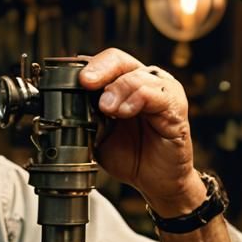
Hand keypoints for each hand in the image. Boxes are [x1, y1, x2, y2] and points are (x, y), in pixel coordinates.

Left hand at [79, 50, 203, 215]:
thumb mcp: (98, 138)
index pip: (102, 64)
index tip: (74, 82)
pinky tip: (125, 112)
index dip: (87, 69)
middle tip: (86, 83)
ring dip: (117, 88)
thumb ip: (86, 120)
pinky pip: (159, 93)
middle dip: (99, 70)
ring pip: (137, 75)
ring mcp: (161, 91)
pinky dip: (139, 98)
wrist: (155, 181)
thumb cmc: (131, 155)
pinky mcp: (176, 106)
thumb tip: (65, 109)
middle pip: (118, 60)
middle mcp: (143, 82)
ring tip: (106, 109)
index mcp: (122, 85)